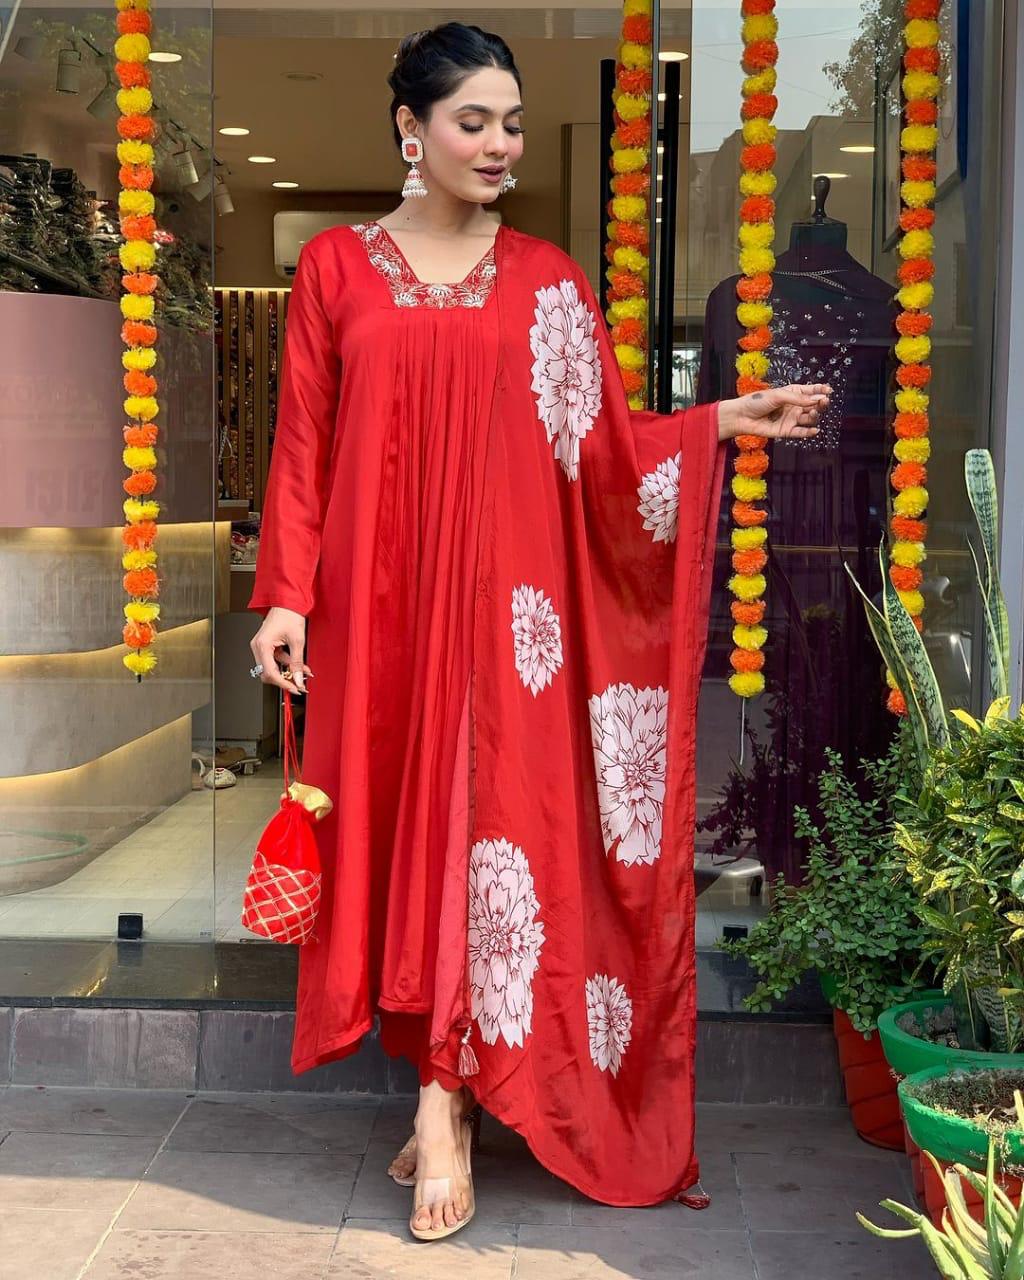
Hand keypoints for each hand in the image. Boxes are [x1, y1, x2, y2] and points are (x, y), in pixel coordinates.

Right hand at [250, 607, 311, 693]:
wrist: (288, 602)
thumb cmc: (289, 615)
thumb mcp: (297, 641)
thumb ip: (297, 663)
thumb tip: (297, 679)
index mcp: (262, 645)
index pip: (270, 673)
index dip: (283, 683)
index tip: (294, 688)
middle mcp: (258, 646)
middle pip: (268, 673)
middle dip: (284, 679)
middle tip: (298, 684)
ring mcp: (260, 646)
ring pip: (272, 668)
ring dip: (288, 671)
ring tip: (304, 671)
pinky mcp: (266, 645)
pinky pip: (274, 660)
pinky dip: (286, 663)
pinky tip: (298, 664)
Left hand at [717, 383, 831, 442]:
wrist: (741, 417)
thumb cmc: (756, 402)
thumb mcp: (778, 395)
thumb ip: (797, 398)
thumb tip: (815, 399)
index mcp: (792, 393)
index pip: (811, 391)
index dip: (820, 390)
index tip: (828, 390)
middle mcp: (794, 406)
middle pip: (813, 405)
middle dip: (820, 403)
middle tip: (824, 402)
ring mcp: (791, 419)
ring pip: (809, 418)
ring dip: (814, 415)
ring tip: (813, 412)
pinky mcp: (786, 431)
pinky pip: (801, 432)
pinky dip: (808, 432)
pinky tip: (814, 430)